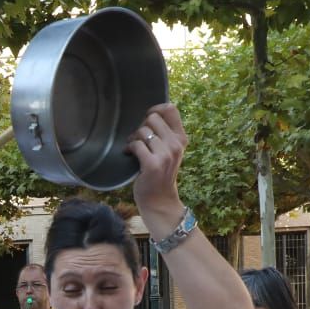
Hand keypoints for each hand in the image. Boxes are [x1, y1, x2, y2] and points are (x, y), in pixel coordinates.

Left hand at [127, 103, 189, 234]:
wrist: (159, 200)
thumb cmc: (160, 173)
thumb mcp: (168, 150)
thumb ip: (164, 134)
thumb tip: (148, 114)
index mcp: (181, 138)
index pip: (171, 109)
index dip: (155, 108)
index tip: (147, 118)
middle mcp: (176, 144)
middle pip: (152, 118)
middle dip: (141, 126)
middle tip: (138, 139)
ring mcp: (166, 154)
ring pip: (143, 131)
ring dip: (133, 138)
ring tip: (133, 148)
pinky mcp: (153, 164)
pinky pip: (136, 144)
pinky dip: (129, 148)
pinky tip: (128, 154)